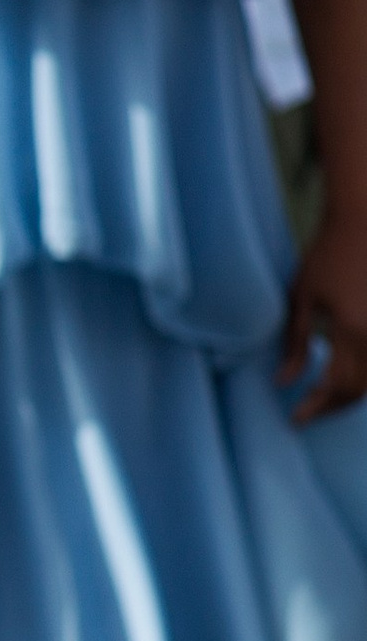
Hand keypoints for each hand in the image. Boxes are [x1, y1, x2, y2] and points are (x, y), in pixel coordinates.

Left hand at [285, 213, 366, 417]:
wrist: (363, 220)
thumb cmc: (327, 253)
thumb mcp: (302, 297)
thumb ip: (296, 343)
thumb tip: (283, 382)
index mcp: (352, 329)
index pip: (334, 385)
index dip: (315, 407)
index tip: (295, 420)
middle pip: (358, 389)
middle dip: (331, 407)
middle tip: (307, 413)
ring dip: (349, 396)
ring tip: (322, 400)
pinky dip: (362, 377)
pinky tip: (342, 377)